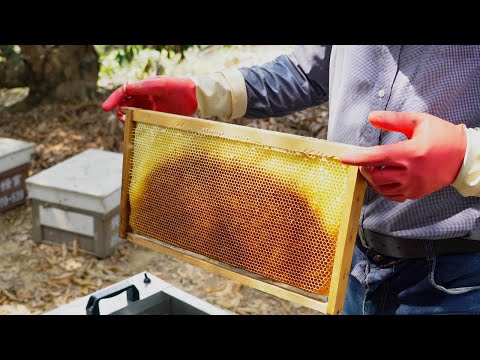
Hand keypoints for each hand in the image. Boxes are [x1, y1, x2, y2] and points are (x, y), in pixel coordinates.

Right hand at [101, 76, 197, 121]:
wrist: (195, 98)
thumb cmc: (178, 87)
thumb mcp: (161, 85)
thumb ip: (145, 87)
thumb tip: (127, 88)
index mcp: (143, 87)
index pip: (123, 92)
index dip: (113, 99)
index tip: (105, 108)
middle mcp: (145, 97)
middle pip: (126, 104)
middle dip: (119, 110)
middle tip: (120, 117)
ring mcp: (151, 108)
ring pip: (133, 114)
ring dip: (127, 118)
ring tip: (127, 121)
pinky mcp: (157, 117)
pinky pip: (143, 121)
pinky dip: (137, 124)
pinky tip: (137, 127)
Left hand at [341, 111, 466, 201]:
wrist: (463, 157)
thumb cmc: (441, 136)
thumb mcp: (418, 121)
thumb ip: (393, 120)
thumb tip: (371, 117)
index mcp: (410, 152)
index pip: (376, 157)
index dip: (357, 158)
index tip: (343, 157)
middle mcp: (410, 172)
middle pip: (375, 176)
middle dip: (364, 168)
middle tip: (365, 161)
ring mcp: (413, 185)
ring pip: (381, 188)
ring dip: (373, 179)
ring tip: (375, 168)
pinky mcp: (415, 193)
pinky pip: (392, 195)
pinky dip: (384, 188)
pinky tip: (387, 178)